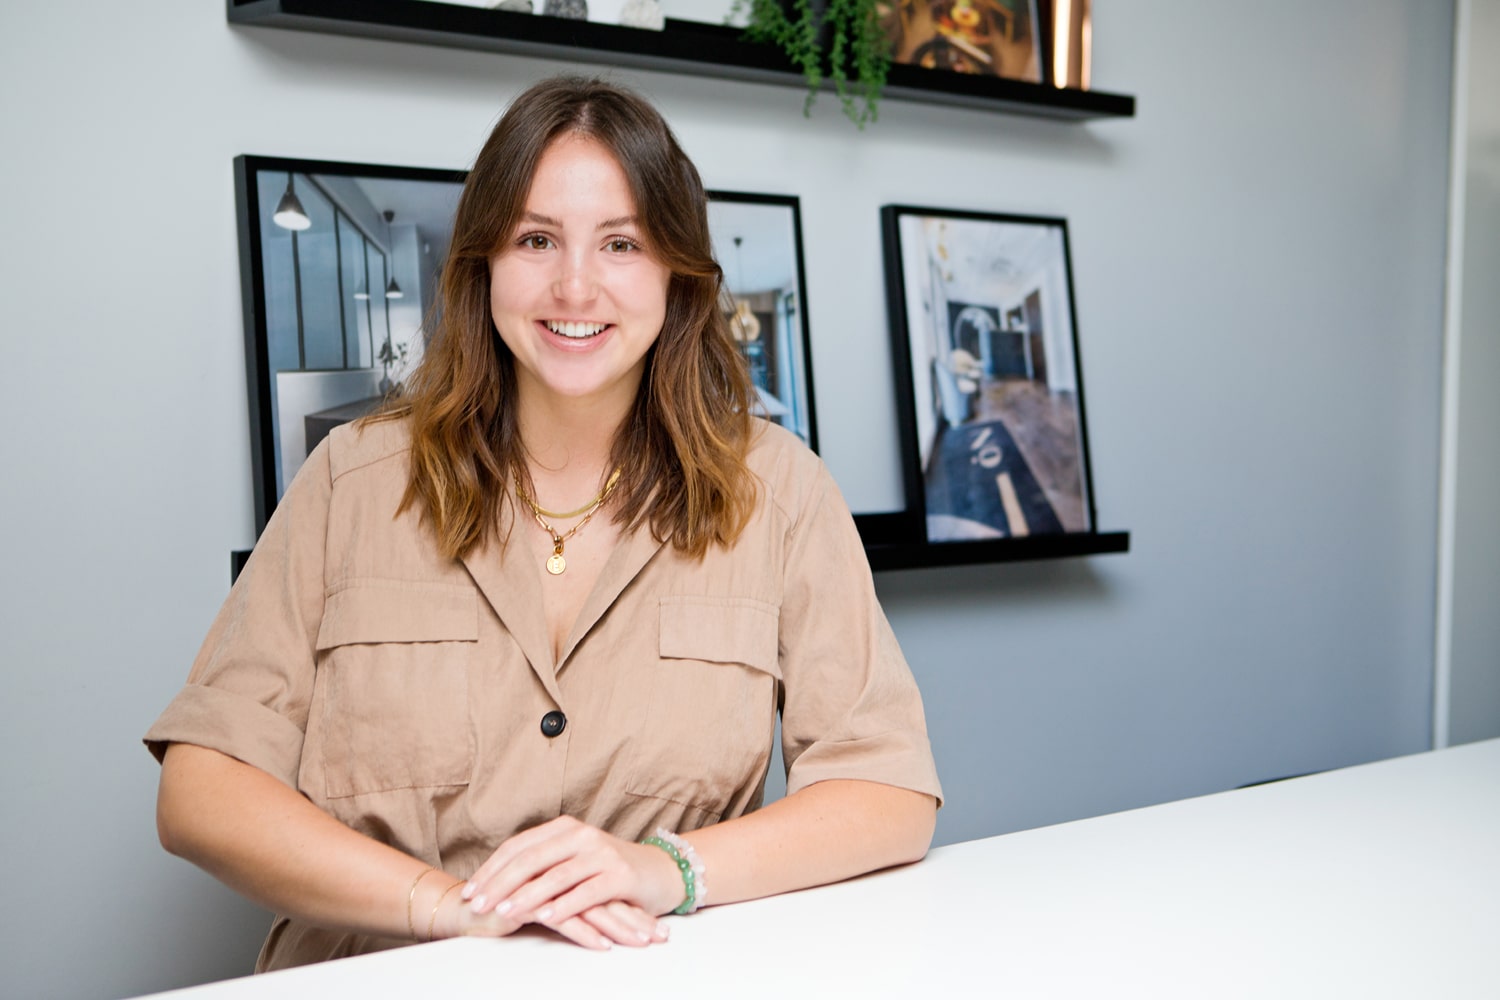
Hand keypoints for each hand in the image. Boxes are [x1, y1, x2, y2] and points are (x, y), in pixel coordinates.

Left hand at [460, 816, 683, 947]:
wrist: (661, 872)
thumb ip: (544, 865)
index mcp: (565, 829)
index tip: (470, 890)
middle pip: (532, 859)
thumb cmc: (611, 871)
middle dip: (500, 883)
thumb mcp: (575, 861)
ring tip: (503, 912)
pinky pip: (587, 892)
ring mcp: (602, 854)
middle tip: (477, 904)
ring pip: (556, 876)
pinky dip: (565, 906)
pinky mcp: (620, 875)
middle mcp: (582, 836)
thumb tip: (498, 882)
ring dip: (526, 896)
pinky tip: (546, 919)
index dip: (492, 868)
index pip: (519, 846)